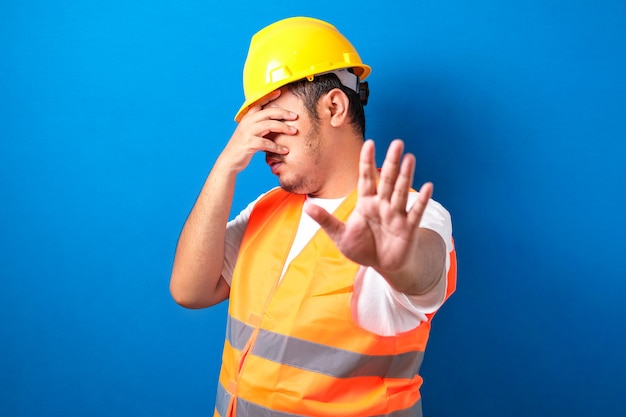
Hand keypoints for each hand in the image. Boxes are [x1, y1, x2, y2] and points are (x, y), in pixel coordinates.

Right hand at [218, 90, 297, 172]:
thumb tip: (273, 119)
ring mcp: (248, 132)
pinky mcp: (249, 144)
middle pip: (268, 112)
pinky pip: (267, 143)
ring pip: (269, 125)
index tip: (279, 92)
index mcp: (247, 118)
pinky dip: (277, 147)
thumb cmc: (241, 148)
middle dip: (283, 113)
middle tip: (295, 116)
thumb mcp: (248, 133)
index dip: (269, 97)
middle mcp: (247, 123)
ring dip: (284, 128)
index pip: (258, 103)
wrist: (229, 161)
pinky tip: (285, 150)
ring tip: (294, 131)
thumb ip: (258, 125)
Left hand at [304, 139, 433, 285]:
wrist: (382, 266)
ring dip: (405, 176)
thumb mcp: (339, 235)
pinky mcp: (408, 228)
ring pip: (400, 192)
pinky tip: (428, 186)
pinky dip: (421, 200)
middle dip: (391, 162)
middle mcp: (382, 204)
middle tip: (397, 142)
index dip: (367, 162)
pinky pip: (415, 212)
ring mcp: (396, 214)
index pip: (366, 178)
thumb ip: (325, 220)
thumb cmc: (362, 248)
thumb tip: (306, 207)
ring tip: (409, 157)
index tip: (369, 143)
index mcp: (366, 203)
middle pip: (387, 180)